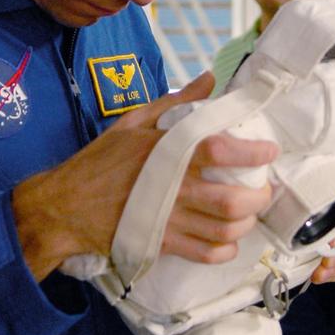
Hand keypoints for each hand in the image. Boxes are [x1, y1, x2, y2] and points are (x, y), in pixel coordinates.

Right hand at [12, 72, 276, 280]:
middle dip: (259, 197)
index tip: (269, 150)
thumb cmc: (100, 162)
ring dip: (246, 223)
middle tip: (265, 188)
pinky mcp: (162, 244)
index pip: (221, 152)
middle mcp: (172, 189)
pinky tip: (228, 239)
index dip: (252, 152)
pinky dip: (224, 249)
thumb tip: (210, 80)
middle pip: (232, 201)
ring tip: (250, 212)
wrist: (66, 206)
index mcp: (167, 153)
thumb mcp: (133, 122)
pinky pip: (205, 254)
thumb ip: (176, 102)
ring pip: (224, 230)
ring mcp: (168, 220)